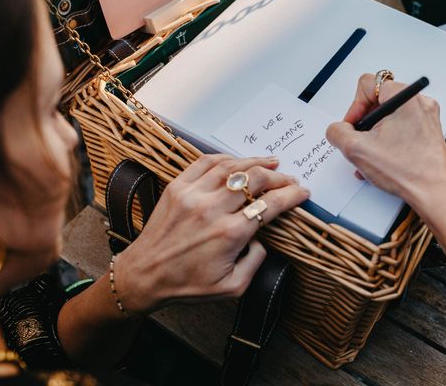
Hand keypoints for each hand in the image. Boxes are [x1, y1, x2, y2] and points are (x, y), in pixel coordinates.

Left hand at [114, 155, 308, 313]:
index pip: (270, 204)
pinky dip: (226, 158)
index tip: (302, 192)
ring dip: (256, 162)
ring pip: (232, 167)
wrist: (144, 275)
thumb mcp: (232, 287)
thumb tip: (262, 237)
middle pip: (255, 179)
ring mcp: (193, 194)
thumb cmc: (187, 284)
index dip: (292, 195)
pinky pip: (206, 163)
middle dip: (279, 176)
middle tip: (290, 178)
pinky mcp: (177, 187)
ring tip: (271, 162)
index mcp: (230, 234)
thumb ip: (256, 261)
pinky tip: (239, 161)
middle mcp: (213, 209)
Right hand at [326, 74, 445, 216]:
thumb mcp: (356, 149)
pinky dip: (387, 141)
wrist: (434, 193)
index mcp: (404, 96)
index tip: (353, 127)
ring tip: (370, 156)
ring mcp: (426, 117)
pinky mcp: (429, 131)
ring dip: (374, 136)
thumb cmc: (407, 171)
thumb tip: (338, 129)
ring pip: (389, 117)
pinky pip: (401, 128)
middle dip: (364, 124)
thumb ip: (337, 132)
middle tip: (361, 142)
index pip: (368, 84)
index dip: (354, 107)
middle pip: (378, 101)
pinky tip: (381, 161)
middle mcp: (419, 102)